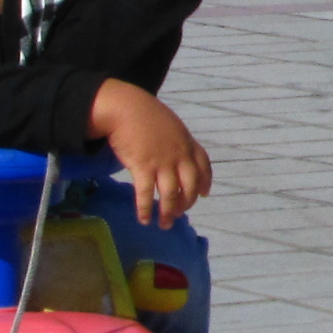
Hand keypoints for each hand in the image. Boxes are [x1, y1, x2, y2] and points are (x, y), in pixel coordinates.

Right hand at [89, 80, 209, 224]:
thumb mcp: (171, 126)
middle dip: (186, 204)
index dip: (205, 182)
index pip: (204, 166)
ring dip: (168, 212)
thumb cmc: (146, 115)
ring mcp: (162, 162)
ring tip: (164, 224)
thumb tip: (178, 155)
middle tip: (179, 215)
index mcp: (187, 143)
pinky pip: (147, 194)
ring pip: (171, 194)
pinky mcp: (143, 167)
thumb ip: (177, 141)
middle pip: (190, 186)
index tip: (204, 194)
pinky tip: (144, 219)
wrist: (127, 108)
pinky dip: (146, 209)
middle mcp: (179, 155)